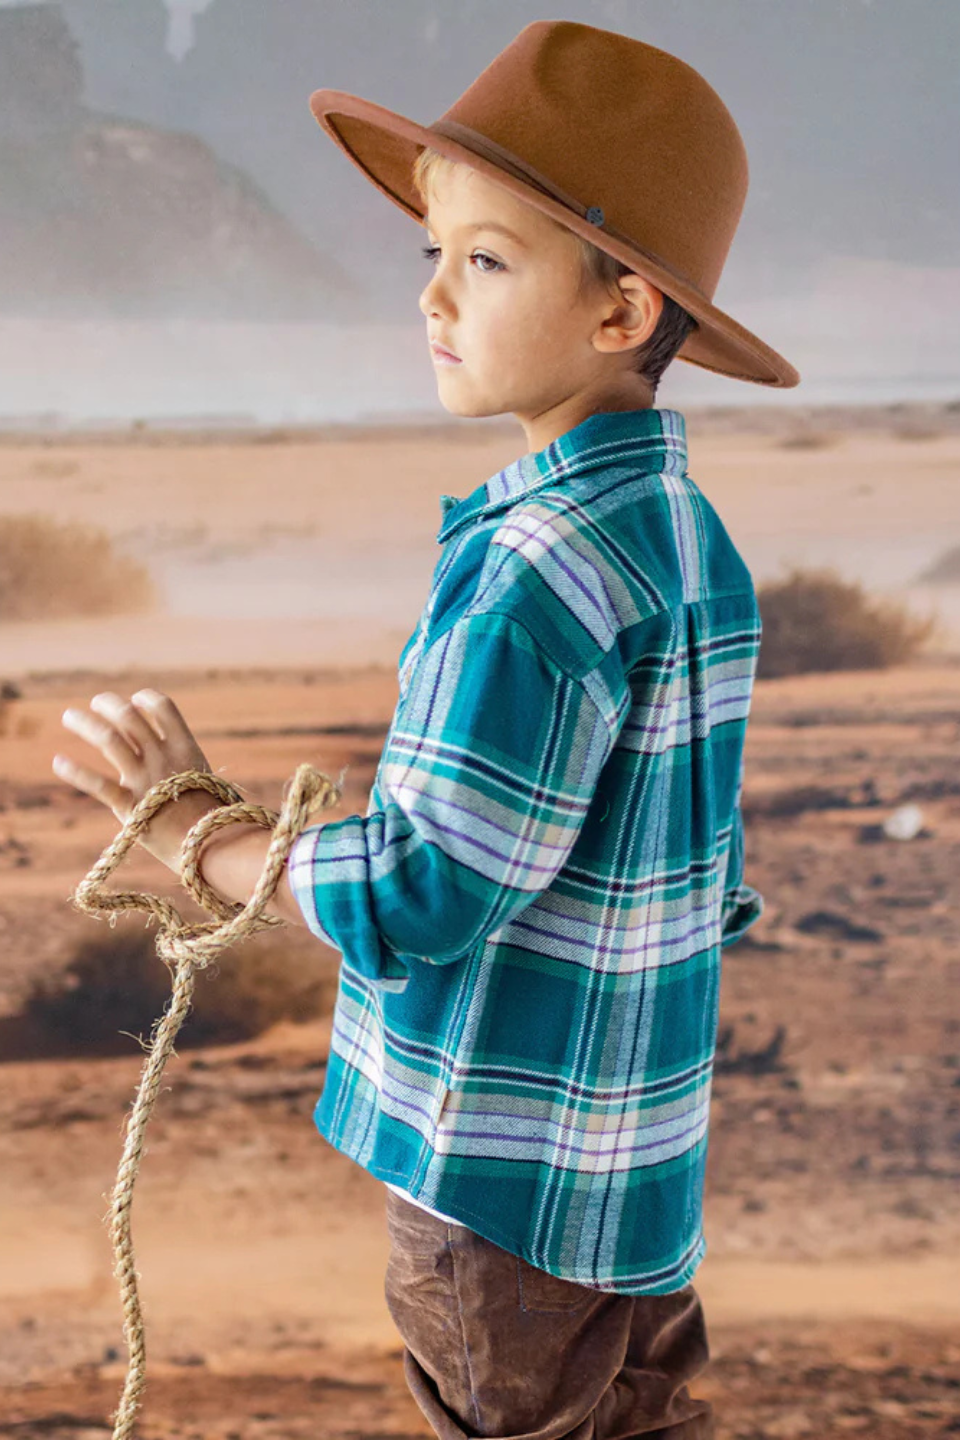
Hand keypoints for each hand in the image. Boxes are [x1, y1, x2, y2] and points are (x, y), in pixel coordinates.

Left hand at [53, 689, 220, 869]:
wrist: (213, 847)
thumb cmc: (211, 820)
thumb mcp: (204, 782)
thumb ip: (180, 767)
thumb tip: (164, 756)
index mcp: (185, 749)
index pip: (163, 707)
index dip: (146, 699)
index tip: (134, 701)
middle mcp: (164, 757)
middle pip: (130, 716)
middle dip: (108, 704)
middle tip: (95, 703)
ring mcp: (146, 780)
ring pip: (110, 739)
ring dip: (86, 723)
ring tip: (69, 716)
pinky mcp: (130, 806)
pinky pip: (98, 784)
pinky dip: (75, 771)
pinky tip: (58, 762)